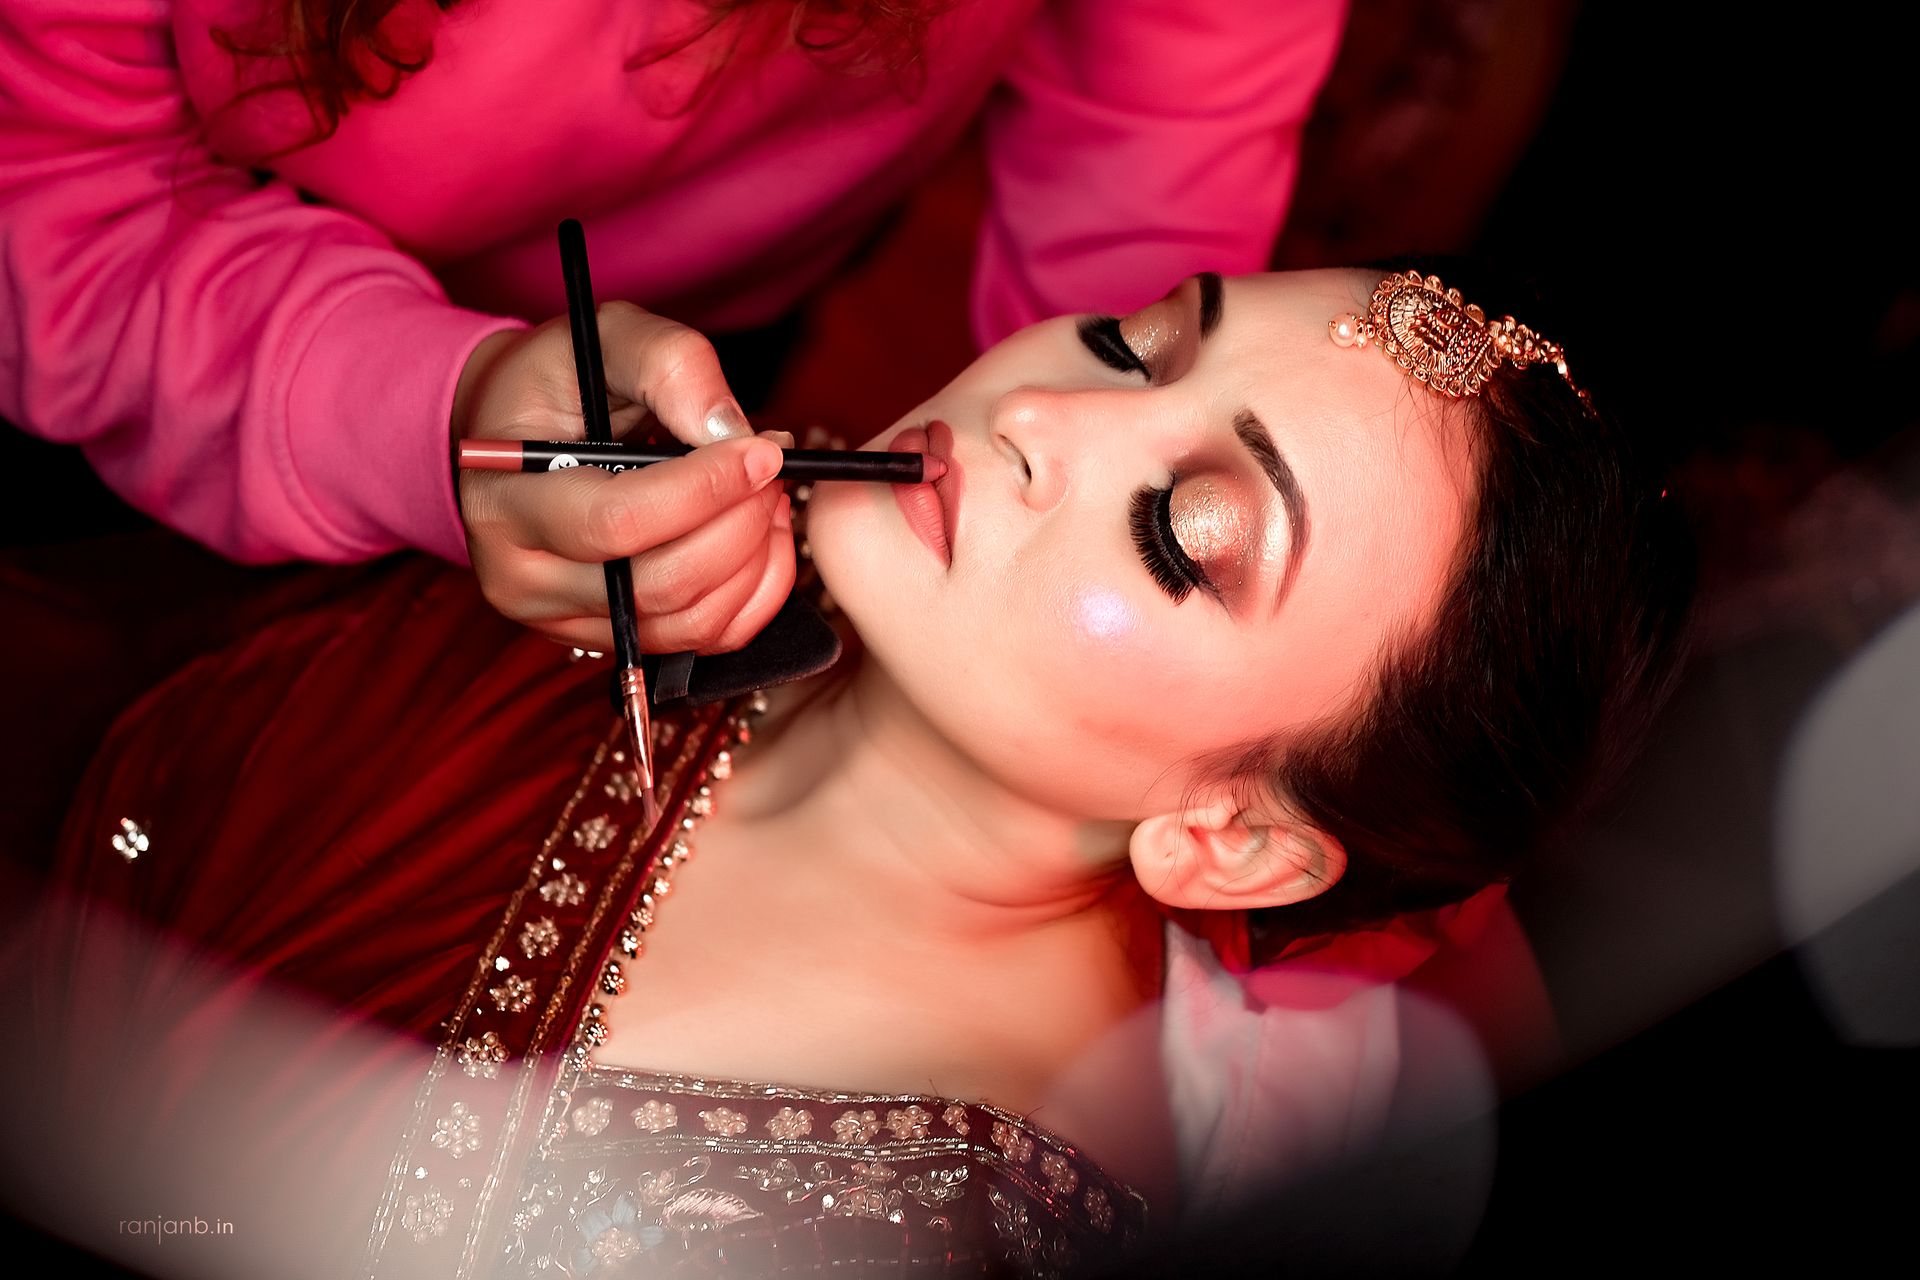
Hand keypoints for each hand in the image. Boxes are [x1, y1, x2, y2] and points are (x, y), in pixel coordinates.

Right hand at [453, 302, 794, 653]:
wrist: (515, 435)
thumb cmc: (556, 381)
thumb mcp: (605, 339)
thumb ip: (670, 365)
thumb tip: (734, 434)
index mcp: (506, 500)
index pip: (619, 521)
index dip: (706, 490)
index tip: (763, 451)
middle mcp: (523, 578)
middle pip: (661, 583)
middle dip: (739, 525)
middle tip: (771, 470)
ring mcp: (565, 622)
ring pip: (691, 622)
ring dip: (755, 560)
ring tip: (766, 497)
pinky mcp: (609, 639)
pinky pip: (703, 640)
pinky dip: (754, 596)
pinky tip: (761, 540)